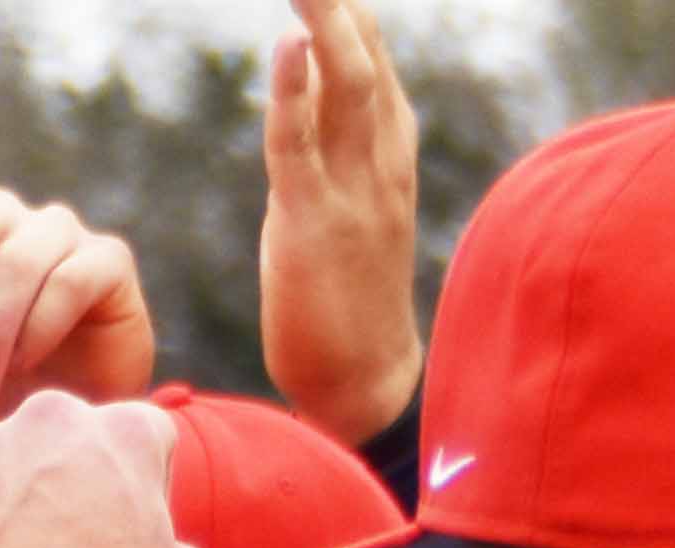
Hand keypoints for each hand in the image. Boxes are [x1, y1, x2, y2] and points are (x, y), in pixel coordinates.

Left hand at [261, 0, 423, 448]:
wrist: (365, 381)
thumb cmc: (347, 298)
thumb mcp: (343, 204)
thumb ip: (329, 145)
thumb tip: (305, 86)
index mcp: (389, 153)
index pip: (374, 60)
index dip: (354, 11)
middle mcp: (381, 159)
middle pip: (364, 56)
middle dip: (342, 2)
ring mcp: (353, 190)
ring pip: (343, 85)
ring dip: (324, 21)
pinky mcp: (314, 224)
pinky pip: (301, 145)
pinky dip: (292, 91)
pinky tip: (285, 44)